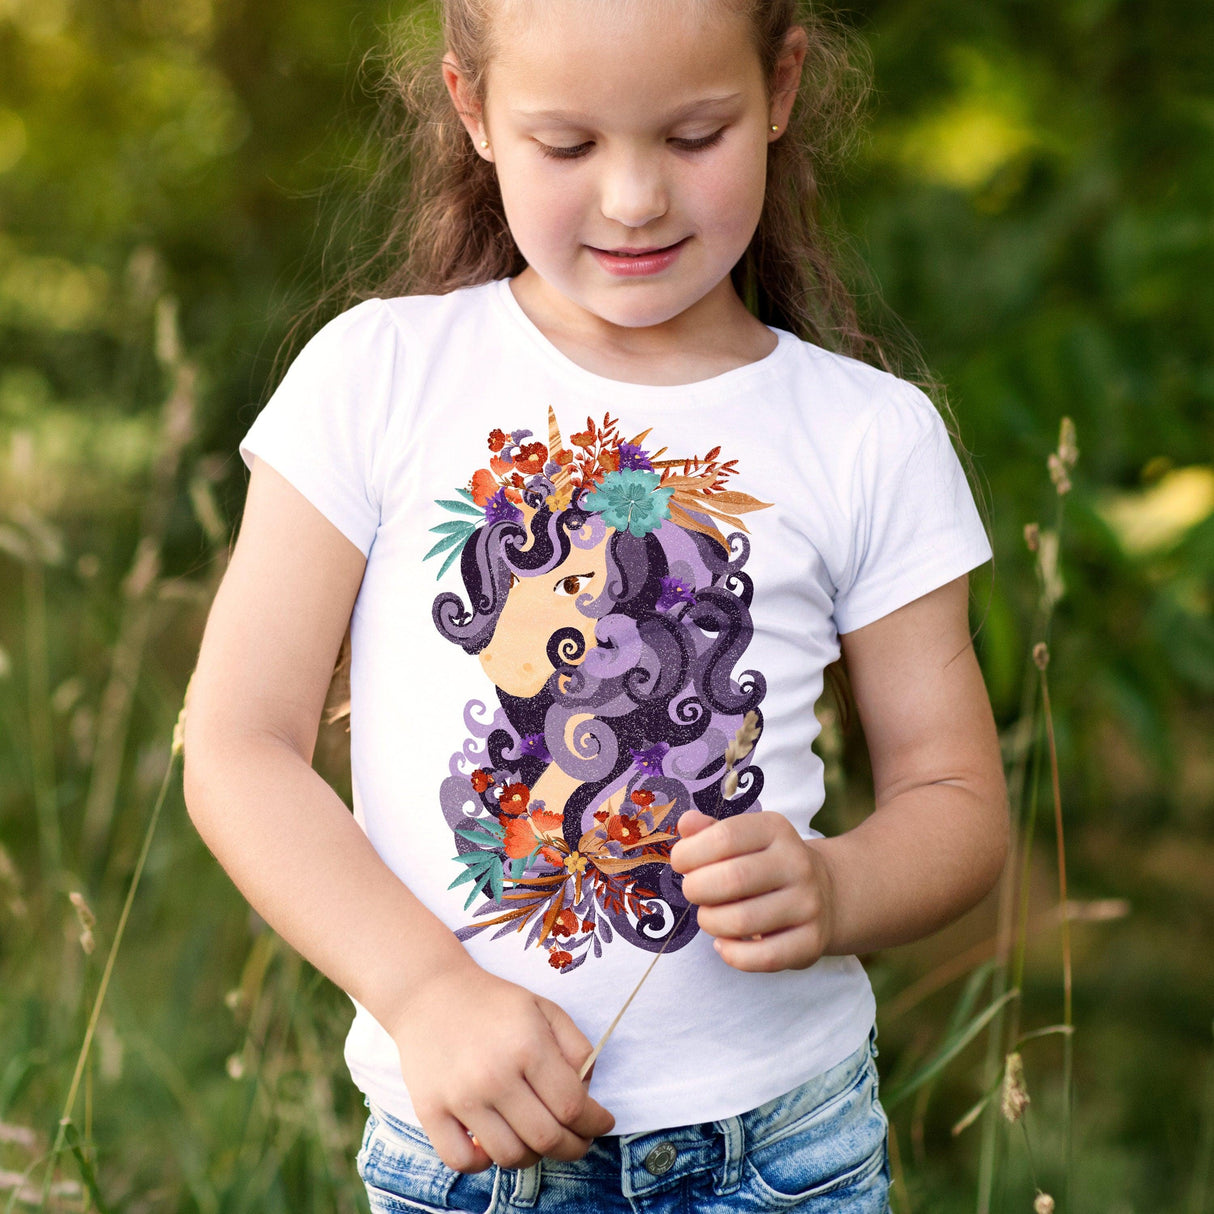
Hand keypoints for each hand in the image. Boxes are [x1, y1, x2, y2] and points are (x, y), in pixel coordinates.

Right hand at [388, 962, 614, 1172]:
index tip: (603, 1123)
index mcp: (527, 1045)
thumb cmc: (493, 1002)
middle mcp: (494, 1075)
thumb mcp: (544, 1008)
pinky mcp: (430, 1111)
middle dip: (573, 1147)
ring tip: (537, 1139)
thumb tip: (588, 1092)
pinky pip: (462, 1161)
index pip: (572, 1106)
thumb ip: (576, 1047)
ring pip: (509, 1156)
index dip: (595, 1122)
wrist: (429, 992)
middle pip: (546, 1138)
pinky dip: (482, 1164)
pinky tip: (492, 1145)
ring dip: (532, 1156)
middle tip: (577, 1141)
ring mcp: (460, 1097)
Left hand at [670, 809, 836, 971]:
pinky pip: (762, 957)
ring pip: (742, 921)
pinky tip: (723, 943)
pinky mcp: (811, 942)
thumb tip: (686, 823)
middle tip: (693, 892)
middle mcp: (797, 863)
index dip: (691, 853)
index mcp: (776, 829)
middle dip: (697, 889)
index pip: (724, 837)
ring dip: (710, 922)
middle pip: (732, 879)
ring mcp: (808, 904)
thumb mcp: (743, 838)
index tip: (681, 863)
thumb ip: (710, 831)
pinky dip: (731, 954)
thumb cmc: (766, 864)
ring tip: (709, 916)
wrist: (826, 894)